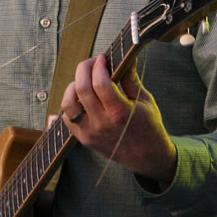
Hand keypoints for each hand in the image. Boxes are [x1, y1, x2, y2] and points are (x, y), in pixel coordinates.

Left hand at [61, 54, 176, 183]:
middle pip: (82, 89)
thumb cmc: (149, 127)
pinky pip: (67, 117)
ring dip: (73, 86)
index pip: (100, 83)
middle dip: (84, 69)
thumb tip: (126, 58)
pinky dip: (70, 103)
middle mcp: (102, 123)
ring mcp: (90, 133)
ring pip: (68, 103)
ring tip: (84, 80)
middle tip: (92, 63)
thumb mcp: (145, 100)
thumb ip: (131, 78)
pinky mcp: (84, 139)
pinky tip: (81, 96)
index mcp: (120, 112)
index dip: (98, 66)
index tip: (102, 58)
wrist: (147, 158)